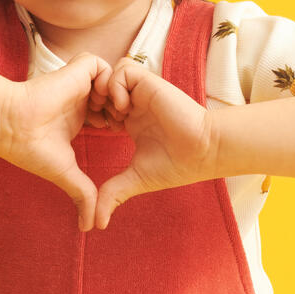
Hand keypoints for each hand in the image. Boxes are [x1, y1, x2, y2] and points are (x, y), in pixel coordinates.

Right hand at [1, 52, 112, 231]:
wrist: (12, 126)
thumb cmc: (31, 149)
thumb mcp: (66, 173)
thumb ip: (83, 194)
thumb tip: (90, 227)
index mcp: (79, 117)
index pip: (110, 114)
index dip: (120, 123)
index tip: (121, 136)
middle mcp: (81, 99)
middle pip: (115, 94)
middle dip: (124, 107)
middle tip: (124, 123)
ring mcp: (78, 84)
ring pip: (112, 77)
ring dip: (117, 93)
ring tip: (114, 112)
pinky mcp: (75, 71)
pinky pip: (102, 65)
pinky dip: (108, 79)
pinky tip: (103, 100)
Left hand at [91, 57, 218, 229]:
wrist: (203, 151)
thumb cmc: (176, 165)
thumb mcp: (137, 179)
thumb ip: (114, 194)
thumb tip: (96, 224)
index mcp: (130, 120)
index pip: (100, 106)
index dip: (91, 116)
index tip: (93, 132)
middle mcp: (134, 104)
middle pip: (100, 87)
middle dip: (92, 100)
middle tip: (96, 120)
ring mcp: (141, 93)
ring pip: (109, 74)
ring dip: (104, 91)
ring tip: (111, 114)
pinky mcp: (150, 83)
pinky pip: (123, 69)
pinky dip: (117, 84)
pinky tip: (123, 107)